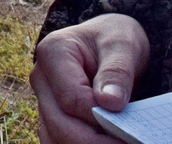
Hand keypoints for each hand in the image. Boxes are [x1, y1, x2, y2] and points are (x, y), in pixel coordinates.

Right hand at [31, 14, 150, 143]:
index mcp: (53, 53)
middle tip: (130, 143)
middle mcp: (41, 78)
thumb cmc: (114, 39)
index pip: (71, 99)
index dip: (100, 118)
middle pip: (60, 124)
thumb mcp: (122, 45)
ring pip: (55, 138)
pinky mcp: (51, 117)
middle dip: (95, 142)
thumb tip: (110, 103)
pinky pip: (59, 141)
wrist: (109, 42)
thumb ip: (117, 72)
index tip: (130, 131)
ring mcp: (43, 100)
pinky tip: (107, 142)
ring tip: (120, 142)